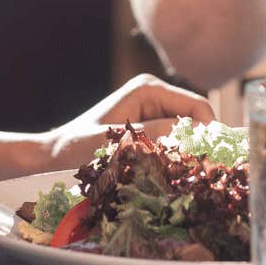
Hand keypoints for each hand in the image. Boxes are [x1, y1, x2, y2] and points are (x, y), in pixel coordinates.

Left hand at [41, 73, 215, 166]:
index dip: (209, 131)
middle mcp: (154, 95)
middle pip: (195, 119)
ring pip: (187, 131)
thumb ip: (152, 135)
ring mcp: (152, 110)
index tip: (211, 160)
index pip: (197, 106)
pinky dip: (176, 155)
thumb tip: (193, 135)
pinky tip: (169, 172)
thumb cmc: (77, 146)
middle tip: (200, 172)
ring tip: (183, 175)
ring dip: (187, 151)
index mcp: (148, 89)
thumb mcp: (117, 141)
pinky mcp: (148, 126)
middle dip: (199, 143)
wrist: (55, 154)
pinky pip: (173, 139)